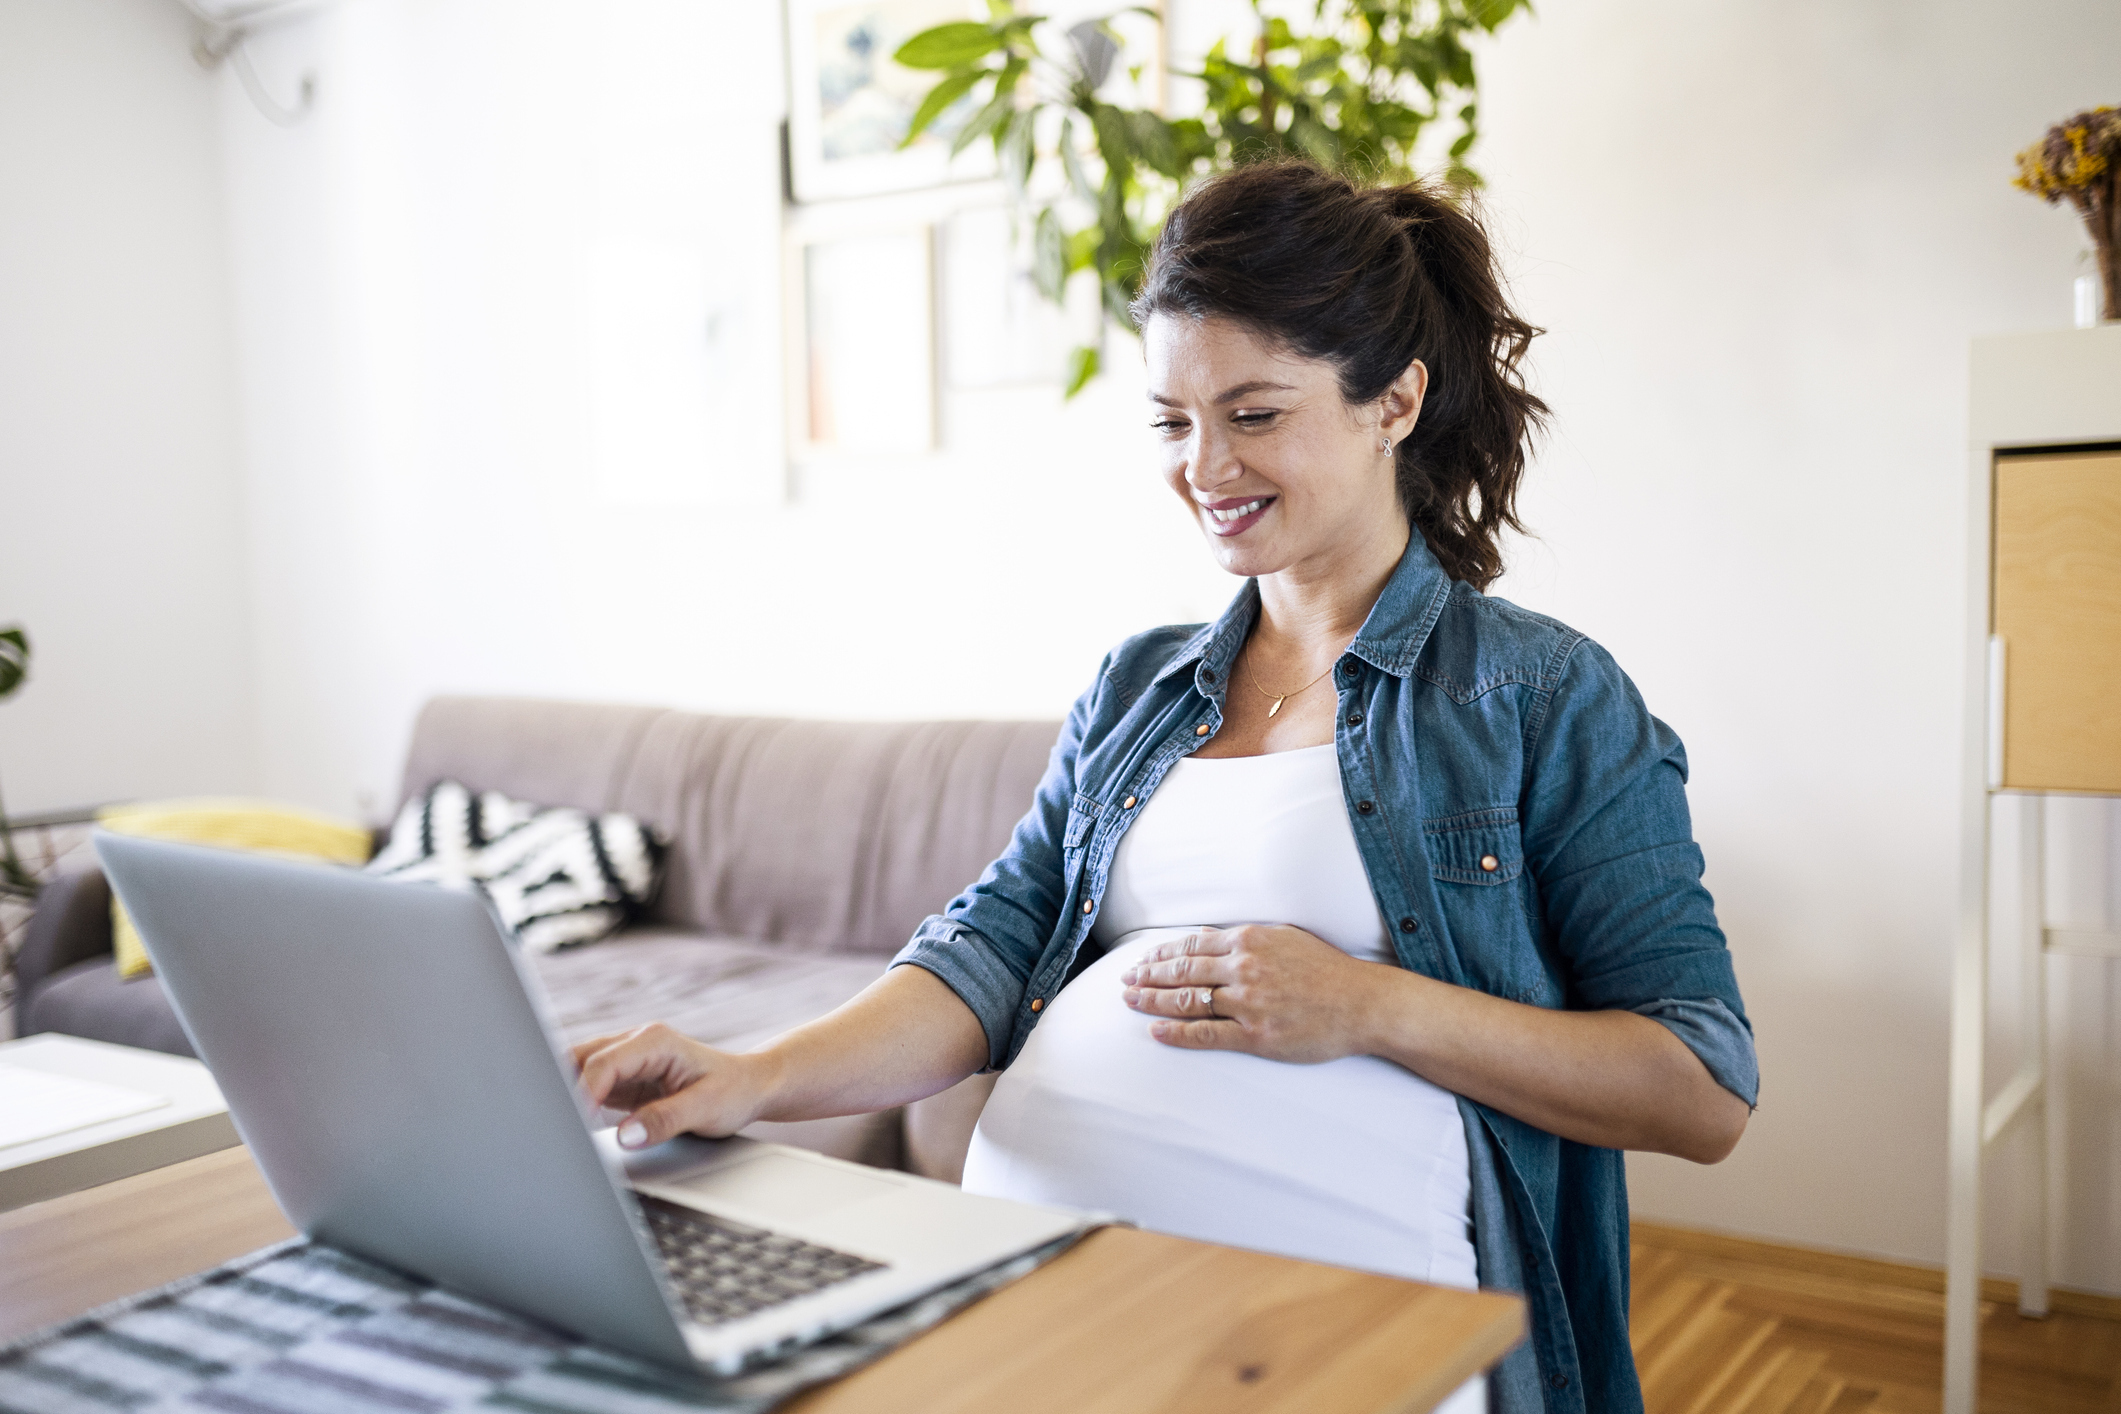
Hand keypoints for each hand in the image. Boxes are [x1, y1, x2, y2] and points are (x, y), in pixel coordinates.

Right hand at [570, 1022, 776, 1148]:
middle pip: (580, 1060)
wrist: (750, 1086)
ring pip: (577, 1070)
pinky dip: (575, 1104)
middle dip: (562, 1090)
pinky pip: (588, 1086)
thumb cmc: (734, 1091)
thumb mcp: (707, 1108)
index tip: (577, 1124)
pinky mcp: (623, 1079)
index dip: (584, 1094)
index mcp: (655, 1041)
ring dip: (566, 1095)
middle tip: (556, 1129)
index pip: (604, 1063)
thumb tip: (626, 1135)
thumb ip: (665, 1120)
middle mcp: (636, 1044)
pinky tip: (573, 1128)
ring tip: (560, 1130)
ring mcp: (626, 1060)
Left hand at [1118, 924, 1384, 1062]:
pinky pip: (1206, 1034)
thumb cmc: (1327, 970)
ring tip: (1130, 1001)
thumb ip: (1244, 940)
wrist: (1363, 1003)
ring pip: (1188, 1000)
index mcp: (1249, 941)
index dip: (1161, 954)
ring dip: (1153, 1001)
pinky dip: (1177, 1032)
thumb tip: (1206, 939)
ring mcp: (1248, 1002)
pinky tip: (1156, 1031)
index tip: (1141, 959)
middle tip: (1124, 981)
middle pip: (1181, 971)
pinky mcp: (1256, 1034)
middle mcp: (1244, 968)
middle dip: (1147, 975)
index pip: (1191, 946)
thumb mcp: (1284, 939)